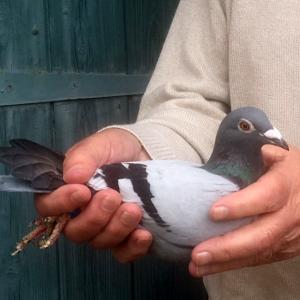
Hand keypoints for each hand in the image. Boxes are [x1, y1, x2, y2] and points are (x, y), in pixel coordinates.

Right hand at [35, 128, 151, 261]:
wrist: (147, 154)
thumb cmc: (118, 149)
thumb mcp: (101, 144)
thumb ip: (83, 157)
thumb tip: (71, 177)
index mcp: (68, 191)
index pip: (49, 207)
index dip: (60, 204)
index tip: (82, 192)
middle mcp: (82, 214)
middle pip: (76, 232)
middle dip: (94, 217)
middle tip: (112, 197)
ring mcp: (105, 227)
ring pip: (100, 242)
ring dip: (116, 228)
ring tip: (133, 209)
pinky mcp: (126, 236)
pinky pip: (124, 253)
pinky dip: (133, 247)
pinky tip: (144, 234)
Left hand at [189, 144, 299, 276]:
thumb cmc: (294, 171)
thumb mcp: (283, 154)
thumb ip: (263, 154)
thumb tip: (247, 151)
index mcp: (287, 185)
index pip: (265, 197)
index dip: (240, 206)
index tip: (213, 212)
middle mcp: (290, 215)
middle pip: (259, 235)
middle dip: (226, 247)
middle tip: (197, 253)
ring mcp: (290, 236)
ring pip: (257, 253)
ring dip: (225, 262)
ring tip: (196, 267)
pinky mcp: (285, 248)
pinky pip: (259, 259)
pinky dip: (234, 265)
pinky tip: (211, 268)